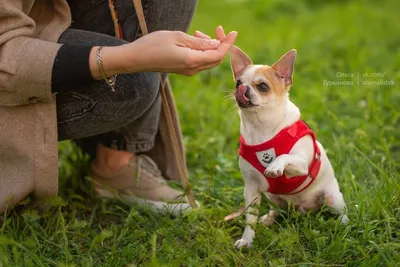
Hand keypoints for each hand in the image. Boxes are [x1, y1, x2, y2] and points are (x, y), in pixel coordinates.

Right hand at [90, 26, 237, 77]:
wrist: (136, 59)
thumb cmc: (153, 45)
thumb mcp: (177, 37)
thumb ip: (199, 42)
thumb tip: (216, 44)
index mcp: (192, 61)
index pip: (218, 54)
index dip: (227, 43)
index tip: (233, 32)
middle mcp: (192, 69)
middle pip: (216, 58)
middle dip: (221, 44)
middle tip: (218, 30)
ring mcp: (188, 71)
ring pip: (208, 60)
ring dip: (210, 46)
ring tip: (199, 33)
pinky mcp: (183, 70)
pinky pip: (200, 61)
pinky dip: (202, 50)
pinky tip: (195, 39)